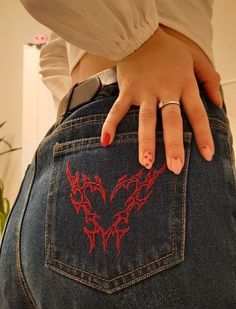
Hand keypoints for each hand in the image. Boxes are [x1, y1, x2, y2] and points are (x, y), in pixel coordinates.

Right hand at [100, 27, 221, 173]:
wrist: (140, 36)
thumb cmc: (169, 51)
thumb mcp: (195, 59)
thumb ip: (209, 79)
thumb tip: (219, 103)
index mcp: (184, 84)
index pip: (197, 113)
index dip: (203, 135)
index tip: (207, 155)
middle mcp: (165, 90)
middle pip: (171, 121)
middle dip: (173, 145)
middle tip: (175, 168)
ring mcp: (144, 91)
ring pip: (146, 120)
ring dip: (146, 142)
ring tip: (147, 163)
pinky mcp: (127, 91)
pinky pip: (117, 110)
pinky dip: (110, 124)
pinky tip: (106, 141)